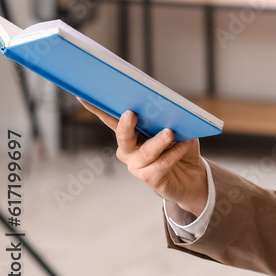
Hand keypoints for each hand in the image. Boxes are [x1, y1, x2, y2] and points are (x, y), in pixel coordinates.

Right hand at [78, 99, 208, 216]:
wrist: (193, 176)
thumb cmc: (180, 147)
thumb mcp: (176, 129)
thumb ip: (166, 120)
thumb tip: (165, 108)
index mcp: (129, 134)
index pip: (111, 119)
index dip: (97, 109)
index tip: (83, 96)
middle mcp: (128, 151)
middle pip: (123, 137)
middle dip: (126, 125)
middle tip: (131, 113)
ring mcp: (137, 166)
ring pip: (146, 151)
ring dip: (158, 141)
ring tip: (170, 132)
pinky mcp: (150, 178)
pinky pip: (163, 163)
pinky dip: (176, 152)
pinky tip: (186, 142)